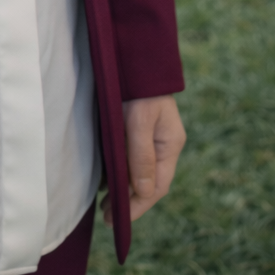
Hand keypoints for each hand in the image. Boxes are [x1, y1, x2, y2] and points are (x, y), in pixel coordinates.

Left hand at [101, 95, 185, 226]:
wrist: (132, 55)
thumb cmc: (138, 88)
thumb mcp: (139, 121)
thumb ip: (140, 156)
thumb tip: (143, 194)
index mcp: (170, 145)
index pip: (155, 186)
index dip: (137, 205)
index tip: (117, 219)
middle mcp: (162, 145)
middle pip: (148, 182)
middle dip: (129, 201)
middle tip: (106, 215)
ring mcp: (150, 137)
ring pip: (138, 171)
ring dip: (123, 188)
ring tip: (104, 203)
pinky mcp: (136, 129)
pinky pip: (130, 158)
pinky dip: (119, 171)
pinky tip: (106, 178)